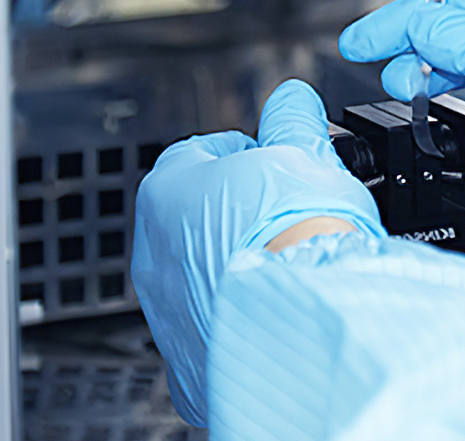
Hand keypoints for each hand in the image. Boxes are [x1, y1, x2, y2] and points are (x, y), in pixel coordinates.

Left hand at [129, 80, 384, 425]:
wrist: (310, 326)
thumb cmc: (301, 241)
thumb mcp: (306, 158)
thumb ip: (293, 123)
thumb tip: (292, 100)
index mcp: (168, 190)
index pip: (203, 154)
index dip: (248, 156)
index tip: (277, 167)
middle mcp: (153, 252)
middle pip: (196, 219)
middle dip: (239, 216)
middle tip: (288, 219)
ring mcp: (165, 314)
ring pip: (201, 280)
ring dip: (236, 270)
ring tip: (288, 270)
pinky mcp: (187, 366)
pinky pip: (213, 333)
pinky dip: (239, 324)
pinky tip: (277, 315)